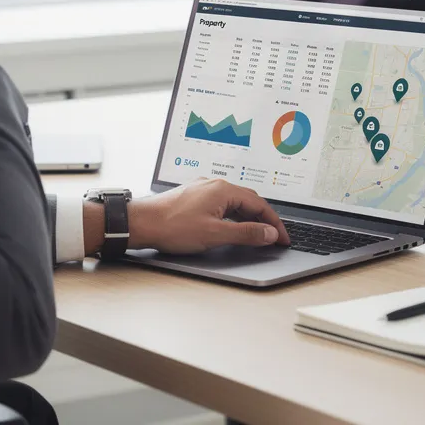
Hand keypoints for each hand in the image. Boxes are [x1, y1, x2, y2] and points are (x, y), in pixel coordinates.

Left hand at [83, 179, 290, 255]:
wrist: (141, 223)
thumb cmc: (172, 227)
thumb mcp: (215, 234)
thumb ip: (245, 233)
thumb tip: (269, 233)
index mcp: (223, 190)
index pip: (260, 205)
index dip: (274, 223)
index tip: (283, 239)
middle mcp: (214, 185)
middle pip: (249, 200)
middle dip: (264, 219)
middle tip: (274, 237)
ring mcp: (202, 190)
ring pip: (234, 202)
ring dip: (248, 217)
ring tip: (257, 233)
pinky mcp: (193, 197)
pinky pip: (221, 203)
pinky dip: (233, 215)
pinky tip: (231, 225)